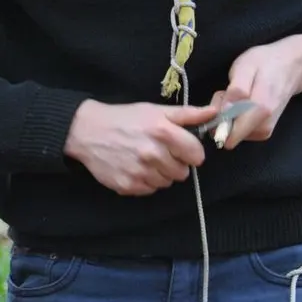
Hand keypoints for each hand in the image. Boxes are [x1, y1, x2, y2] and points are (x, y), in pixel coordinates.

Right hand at [65, 100, 216, 195]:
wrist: (87, 131)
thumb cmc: (124, 118)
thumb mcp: (155, 111)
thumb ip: (187, 114)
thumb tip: (215, 112)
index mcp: (163, 132)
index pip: (196, 155)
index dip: (191, 152)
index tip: (181, 149)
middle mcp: (153, 153)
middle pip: (182, 172)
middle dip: (175, 164)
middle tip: (159, 153)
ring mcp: (139, 172)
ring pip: (166, 183)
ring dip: (160, 174)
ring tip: (145, 160)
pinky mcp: (127, 186)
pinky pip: (149, 190)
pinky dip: (145, 182)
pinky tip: (134, 168)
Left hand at [213, 34, 301, 149]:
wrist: (292, 66)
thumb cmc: (266, 63)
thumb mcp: (246, 67)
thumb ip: (236, 91)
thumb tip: (224, 113)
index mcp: (260, 111)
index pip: (227, 134)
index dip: (215, 118)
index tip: (220, 99)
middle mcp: (263, 128)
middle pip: (225, 133)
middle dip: (219, 114)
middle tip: (226, 92)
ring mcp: (264, 132)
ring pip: (230, 131)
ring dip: (225, 114)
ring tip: (234, 93)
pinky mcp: (263, 132)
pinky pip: (238, 130)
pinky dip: (233, 116)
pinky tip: (239, 100)